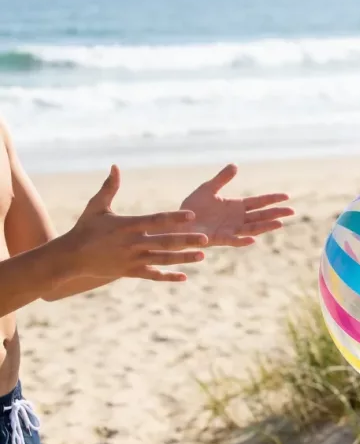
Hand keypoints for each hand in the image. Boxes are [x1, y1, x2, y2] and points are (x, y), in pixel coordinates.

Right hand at [65, 165, 209, 281]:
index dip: (174, 218)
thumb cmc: (85, 229)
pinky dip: (167, 276)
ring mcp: (132, 259)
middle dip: (186, 240)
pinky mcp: (129, 272)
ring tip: (201, 256)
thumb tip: (115, 166)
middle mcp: (132, 243)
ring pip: (162, 259)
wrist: (70, 257)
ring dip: (183, 258)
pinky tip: (184, 277)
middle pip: (164, 241)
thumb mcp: (96, 207)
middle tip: (206, 238)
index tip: (191, 215)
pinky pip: (152, 275)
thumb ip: (109, 187)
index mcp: (127, 225)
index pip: (155, 220)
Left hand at [179, 164, 293, 246]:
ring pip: (252, 228)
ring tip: (280, 224)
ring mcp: (230, 229)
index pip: (259, 202)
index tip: (287, 196)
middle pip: (261, 216)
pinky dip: (243, 240)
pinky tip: (252, 239)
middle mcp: (237, 219)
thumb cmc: (192, 207)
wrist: (178, 222)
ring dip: (266, 226)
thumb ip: (222, 179)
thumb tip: (236, 165)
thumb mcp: (208, 188)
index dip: (272, 199)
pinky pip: (233, 240)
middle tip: (292, 211)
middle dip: (276, 213)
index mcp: (236, 206)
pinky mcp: (219, 239)